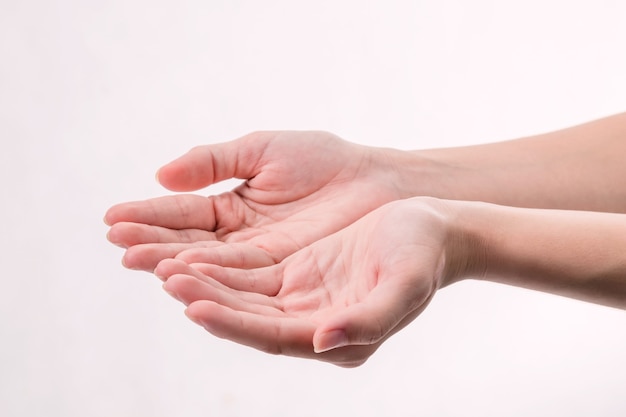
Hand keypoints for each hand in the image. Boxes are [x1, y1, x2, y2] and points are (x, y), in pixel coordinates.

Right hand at [105, 131, 405, 270]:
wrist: (377, 181)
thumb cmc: (325, 160)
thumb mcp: (262, 150)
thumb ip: (213, 161)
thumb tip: (160, 174)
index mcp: (232, 206)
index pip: (183, 213)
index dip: (149, 216)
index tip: (112, 217)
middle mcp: (241, 238)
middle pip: (189, 243)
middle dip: (152, 242)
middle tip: (117, 242)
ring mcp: (261, 259)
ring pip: (210, 263)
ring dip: (172, 262)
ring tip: (136, 259)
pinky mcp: (285, 275)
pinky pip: (243, 276)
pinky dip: (212, 275)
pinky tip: (182, 272)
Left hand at [154, 197, 455, 366]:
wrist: (433, 228)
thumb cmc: (424, 254)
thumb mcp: (404, 284)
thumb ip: (369, 320)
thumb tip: (323, 342)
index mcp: (337, 336)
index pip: (273, 336)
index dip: (235, 323)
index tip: (196, 306)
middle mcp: (313, 324)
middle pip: (248, 319)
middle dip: (207, 300)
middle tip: (165, 279)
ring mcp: (303, 300)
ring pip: (243, 298)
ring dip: (206, 284)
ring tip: (165, 267)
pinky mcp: (297, 275)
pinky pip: (251, 276)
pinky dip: (221, 269)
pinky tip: (193, 256)